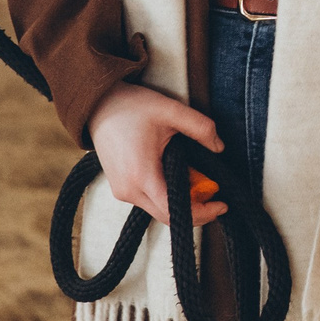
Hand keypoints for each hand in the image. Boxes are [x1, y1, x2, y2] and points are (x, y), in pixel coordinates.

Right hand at [86, 83, 223, 228]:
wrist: (98, 105)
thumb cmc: (130, 107)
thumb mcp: (171, 110)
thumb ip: (201, 128)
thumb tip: (219, 147)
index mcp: (141, 175)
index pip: (174, 211)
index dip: (202, 213)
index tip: (221, 204)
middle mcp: (129, 190)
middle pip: (168, 216)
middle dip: (195, 208)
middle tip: (214, 192)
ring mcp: (122, 191)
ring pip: (158, 209)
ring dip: (180, 200)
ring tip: (197, 177)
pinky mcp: (120, 188)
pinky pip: (148, 201)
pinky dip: (166, 194)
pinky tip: (177, 174)